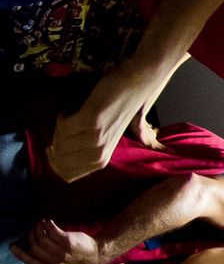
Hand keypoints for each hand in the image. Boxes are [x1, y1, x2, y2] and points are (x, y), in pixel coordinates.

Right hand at [12, 220, 107, 263]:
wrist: (99, 253)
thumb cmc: (80, 257)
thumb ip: (49, 261)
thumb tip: (32, 251)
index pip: (32, 263)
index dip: (21, 254)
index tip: (14, 247)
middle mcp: (57, 262)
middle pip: (35, 247)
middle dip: (32, 236)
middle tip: (35, 229)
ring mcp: (63, 252)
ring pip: (42, 238)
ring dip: (39, 228)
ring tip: (42, 224)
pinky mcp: (68, 241)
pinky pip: (52, 230)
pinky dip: (48, 224)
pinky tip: (50, 222)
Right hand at [50, 60, 171, 180]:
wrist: (132, 89)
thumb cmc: (115, 112)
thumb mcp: (103, 139)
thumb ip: (85, 150)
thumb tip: (55, 154)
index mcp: (102, 160)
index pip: (67, 175)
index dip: (53, 162)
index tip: (52, 147)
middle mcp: (99, 153)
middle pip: (59, 158)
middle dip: (54, 143)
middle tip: (64, 127)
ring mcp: (96, 139)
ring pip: (59, 141)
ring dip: (59, 128)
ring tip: (71, 118)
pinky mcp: (92, 122)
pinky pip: (63, 126)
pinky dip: (63, 116)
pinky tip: (72, 111)